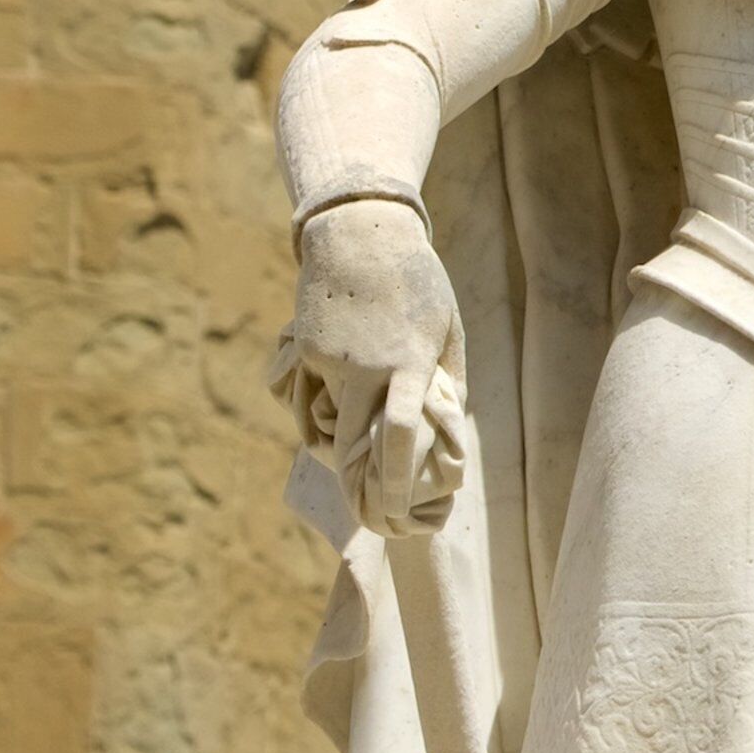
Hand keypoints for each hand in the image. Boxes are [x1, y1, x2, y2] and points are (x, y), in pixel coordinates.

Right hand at [268, 198, 470, 534]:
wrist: (359, 236)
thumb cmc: (418, 284)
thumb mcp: (447, 330)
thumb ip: (445, 382)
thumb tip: (443, 428)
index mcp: (411, 362)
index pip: (402, 433)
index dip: (396, 481)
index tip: (394, 516)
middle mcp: (367, 366)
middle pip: (355, 444)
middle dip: (361, 485)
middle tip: (374, 516)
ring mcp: (330, 359)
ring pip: (330, 424)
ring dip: (343, 444)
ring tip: (361, 453)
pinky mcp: (306, 351)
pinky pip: (313, 396)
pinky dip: (326, 405)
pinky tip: (341, 388)